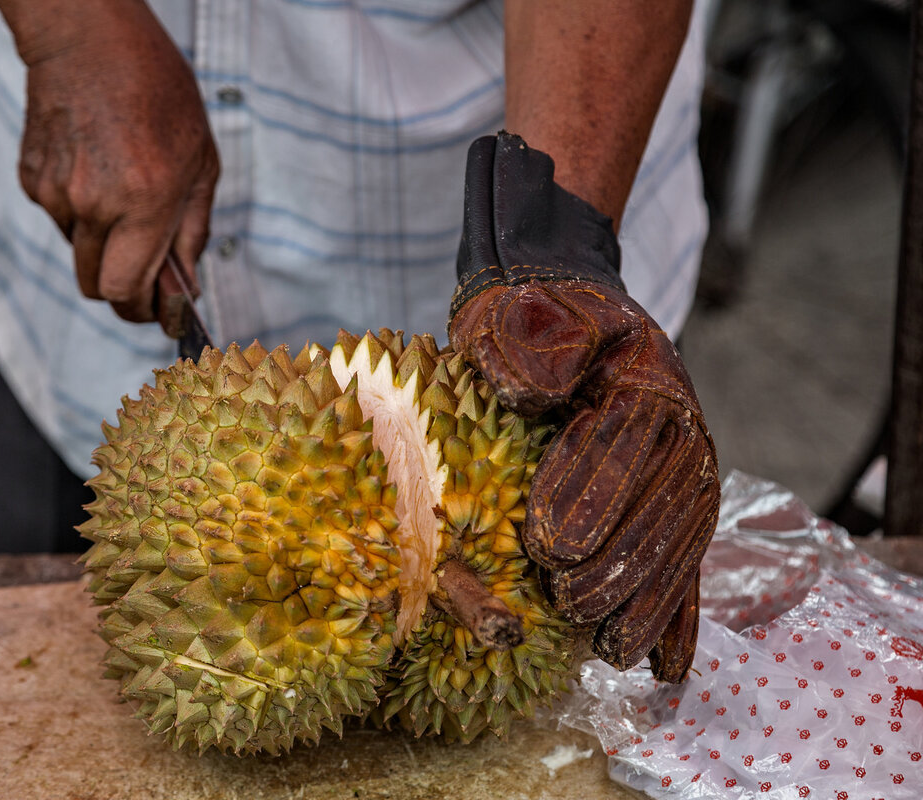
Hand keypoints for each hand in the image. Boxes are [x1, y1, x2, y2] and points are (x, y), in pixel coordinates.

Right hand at [11, 0, 218, 329]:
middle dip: (124, 289)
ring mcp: (56, 194)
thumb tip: (185, 286)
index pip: (127, 292)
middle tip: (147, 275)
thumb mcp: (200, 161)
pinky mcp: (32, 181)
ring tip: (125, 201)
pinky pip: (59, 221)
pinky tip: (97, 173)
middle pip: (97, 287)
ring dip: (104, 249)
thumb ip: (192, 231)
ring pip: (78, 256)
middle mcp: (94, 205)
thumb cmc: (156, 91)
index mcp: (144, 202)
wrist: (88, 39)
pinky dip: (80, 215)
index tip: (159, 312)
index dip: (143, 311)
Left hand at [448, 133, 718, 681]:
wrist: (561, 317)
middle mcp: (680, 427)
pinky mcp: (673, 504)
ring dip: (646, 601)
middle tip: (567, 600)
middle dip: (616, 562)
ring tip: (610, 648)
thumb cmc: (529, 321)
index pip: (624, 442)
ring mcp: (685, 470)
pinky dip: (677, 616)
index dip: (589, 495)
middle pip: (660, 504)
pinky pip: (686, 563)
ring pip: (678, 543)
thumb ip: (530, 338)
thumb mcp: (521, 311)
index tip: (546, 544)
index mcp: (643, 380)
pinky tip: (666, 667)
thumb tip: (538, 392)